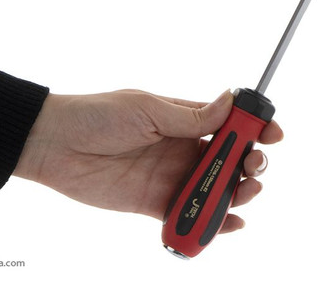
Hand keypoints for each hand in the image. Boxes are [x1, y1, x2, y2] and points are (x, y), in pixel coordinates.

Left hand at [13, 89, 282, 232]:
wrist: (55, 145)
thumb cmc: (96, 116)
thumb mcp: (147, 109)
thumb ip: (190, 116)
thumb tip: (230, 103)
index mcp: (183, 119)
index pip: (229, 124)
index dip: (254, 130)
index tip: (273, 136)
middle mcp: (182, 148)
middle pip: (229, 160)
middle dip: (250, 164)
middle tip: (252, 168)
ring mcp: (170, 177)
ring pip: (215, 189)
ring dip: (236, 194)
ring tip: (243, 194)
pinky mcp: (155, 204)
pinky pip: (188, 214)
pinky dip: (211, 222)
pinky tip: (230, 224)